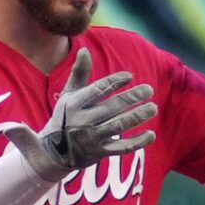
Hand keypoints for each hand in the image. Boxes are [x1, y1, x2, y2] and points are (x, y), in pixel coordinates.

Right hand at [5, 50, 156, 179]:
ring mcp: (90, 139)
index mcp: (73, 105)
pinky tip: (151, 134)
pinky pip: (120, 148)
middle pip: (110, 108)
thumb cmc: (64, 117)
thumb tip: (84, 50)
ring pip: (117, 127)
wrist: (51, 154)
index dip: (114, 82)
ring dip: (136, 117)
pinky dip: (136, 142)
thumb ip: (78, 74)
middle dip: (131, 98)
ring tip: (152, 108)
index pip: (96, 91)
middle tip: (149, 89)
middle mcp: (81, 122)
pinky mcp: (99, 153)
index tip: (129, 76)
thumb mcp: (68, 95)